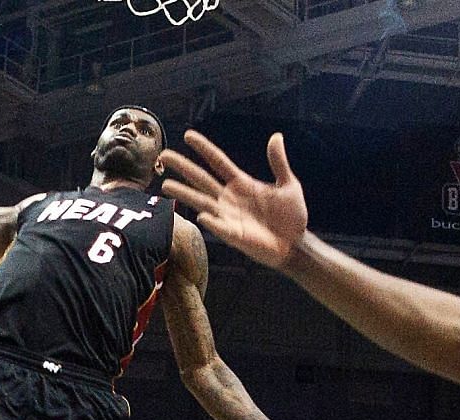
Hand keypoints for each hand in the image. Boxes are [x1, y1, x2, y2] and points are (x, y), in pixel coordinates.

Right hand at [160, 132, 308, 269]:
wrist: (296, 244)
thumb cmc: (291, 217)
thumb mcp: (289, 185)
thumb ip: (279, 162)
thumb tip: (276, 136)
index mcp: (242, 183)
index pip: (218, 161)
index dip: (204, 148)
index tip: (188, 135)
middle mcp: (230, 197)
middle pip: (201, 178)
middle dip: (182, 166)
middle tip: (163, 155)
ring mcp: (229, 216)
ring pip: (201, 201)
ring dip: (184, 194)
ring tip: (166, 185)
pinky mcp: (234, 235)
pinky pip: (220, 227)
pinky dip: (212, 222)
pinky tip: (202, 216)